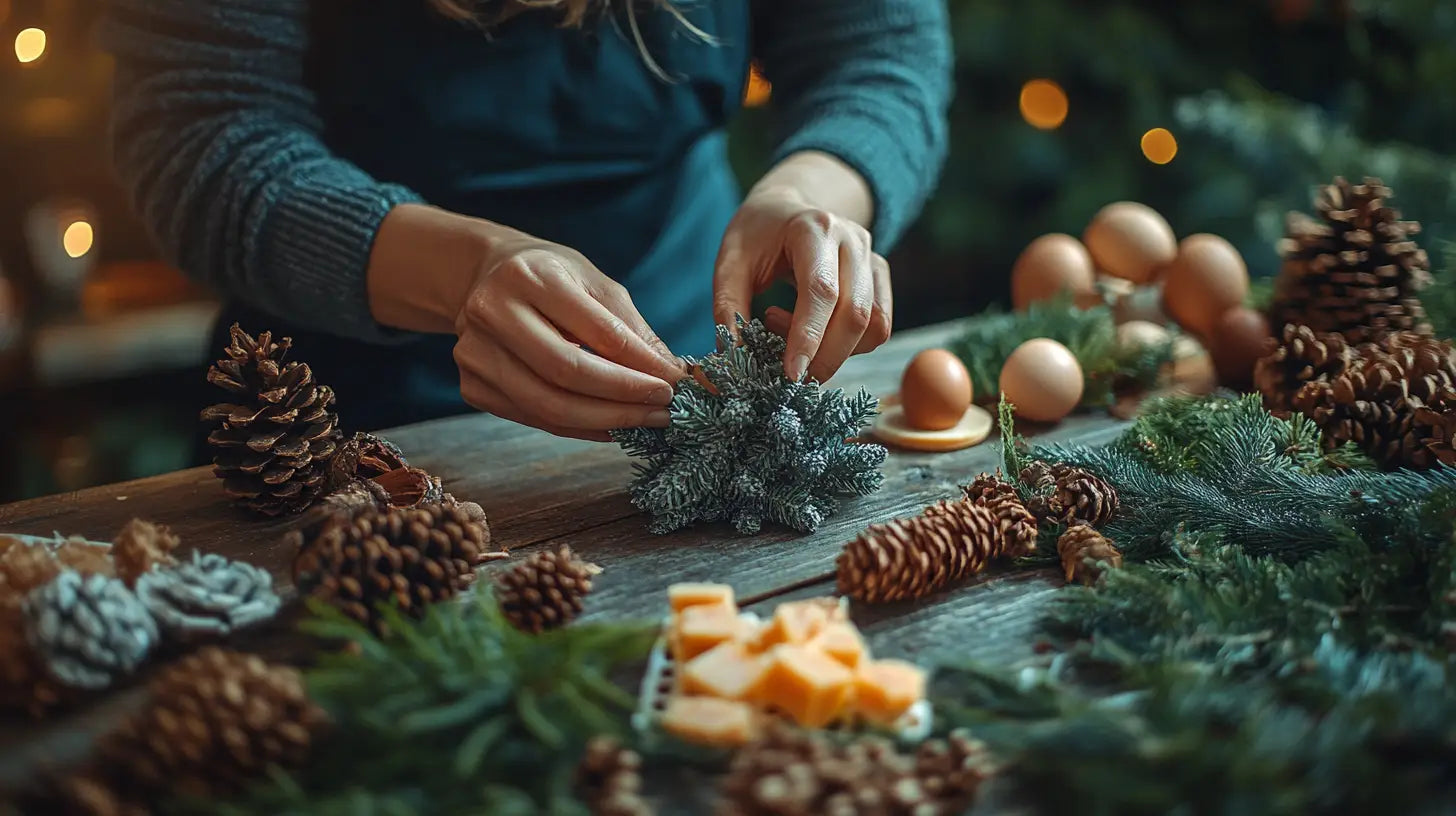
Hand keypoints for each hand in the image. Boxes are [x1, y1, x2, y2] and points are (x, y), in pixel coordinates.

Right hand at [369, 205, 686, 439]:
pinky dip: (578, 428)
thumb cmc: (551, 278)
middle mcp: (492, 311)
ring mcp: (473, 352)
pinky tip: (610, 425)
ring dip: (605, 422)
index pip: (596, 333)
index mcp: (529, 276)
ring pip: (548, 406)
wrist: (484, 279)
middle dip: (624, 401)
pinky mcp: (471, 386)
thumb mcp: (596, 285)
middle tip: (664, 412)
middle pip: (567, 375)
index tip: (676, 386)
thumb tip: (675, 377)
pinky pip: (534, 418)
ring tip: (645, 422)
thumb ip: (632, 331)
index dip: (640, 368)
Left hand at [713, 186, 891, 382]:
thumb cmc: (757, 234)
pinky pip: (878, 326)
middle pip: (855, 313)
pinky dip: (849, 345)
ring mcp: (872, 258)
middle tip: (790, 378)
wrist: (787, 207)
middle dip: (826, 358)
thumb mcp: (730, 262)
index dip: (809, 336)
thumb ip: (728, 308)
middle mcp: (853, 240)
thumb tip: (732, 361)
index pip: (821, 291)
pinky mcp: (879, 276)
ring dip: (838, 352)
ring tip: (792, 339)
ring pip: (874, 324)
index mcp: (814, 228)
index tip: (791, 374)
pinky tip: (812, 331)